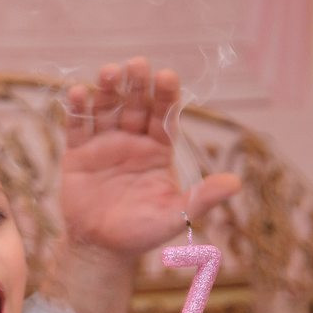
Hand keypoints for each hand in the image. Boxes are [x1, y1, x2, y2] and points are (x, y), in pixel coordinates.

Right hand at [60, 56, 239, 257]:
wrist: (102, 248)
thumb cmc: (142, 232)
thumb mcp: (176, 216)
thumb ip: (201, 198)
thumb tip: (236, 184)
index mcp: (158, 149)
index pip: (164, 116)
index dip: (165, 97)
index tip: (167, 77)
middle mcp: (132, 140)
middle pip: (135, 105)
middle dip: (136, 85)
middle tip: (137, 64)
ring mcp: (104, 144)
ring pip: (106, 109)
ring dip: (107, 89)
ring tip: (110, 72)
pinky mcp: (78, 153)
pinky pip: (77, 127)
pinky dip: (77, 109)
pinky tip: (79, 92)